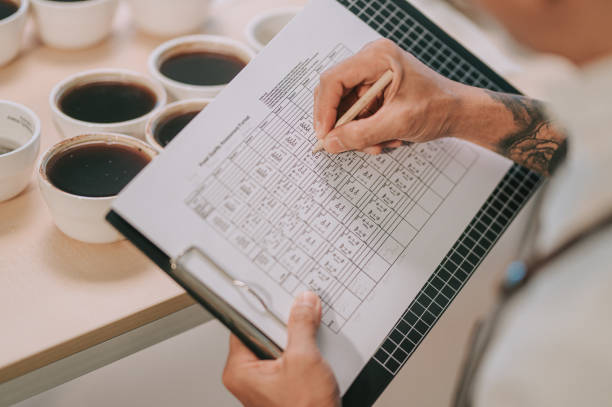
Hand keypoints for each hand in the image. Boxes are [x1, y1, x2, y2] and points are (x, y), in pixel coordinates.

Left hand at [222, 291, 339, 406]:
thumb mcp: (305, 359)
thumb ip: (302, 325)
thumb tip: (302, 304)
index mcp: (239, 370)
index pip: (244, 324)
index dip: (263, 309)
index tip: (277, 298)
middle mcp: (247, 378)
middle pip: (263, 334)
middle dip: (285, 326)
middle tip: (299, 319)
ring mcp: (265, 384)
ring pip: (279, 347)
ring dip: (297, 341)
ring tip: (309, 344)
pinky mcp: (281, 388)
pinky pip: (289, 361)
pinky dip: (302, 354)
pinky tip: (314, 357)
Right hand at [313, 38, 466, 154]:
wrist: (458, 112)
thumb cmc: (438, 107)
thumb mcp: (398, 123)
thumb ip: (362, 134)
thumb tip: (331, 142)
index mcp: (376, 57)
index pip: (334, 80)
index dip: (325, 109)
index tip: (325, 134)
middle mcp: (370, 63)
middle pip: (335, 95)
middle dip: (342, 124)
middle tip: (343, 144)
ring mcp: (370, 78)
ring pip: (345, 109)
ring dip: (358, 132)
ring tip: (381, 143)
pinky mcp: (373, 93)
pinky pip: (356, 115)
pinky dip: (366, 132)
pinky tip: (385, 138)